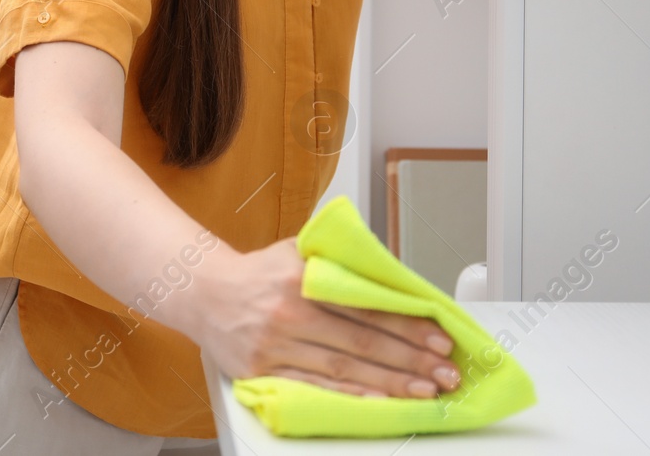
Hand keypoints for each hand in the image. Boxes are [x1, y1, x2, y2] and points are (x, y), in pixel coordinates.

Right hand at [185, 237, 461, 398]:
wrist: (204, 291)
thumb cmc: (259, 272)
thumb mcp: (299, 250)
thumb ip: (341, 260)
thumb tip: (394, 276)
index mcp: (302, 277)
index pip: (366, 305)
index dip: (407, 324)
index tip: (439, 338)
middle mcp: (289, 312)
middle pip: (362, 342)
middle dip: (411, 359)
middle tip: (445, 371)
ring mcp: (276, 345)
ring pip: (344, 368)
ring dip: (390, 382)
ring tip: (425, 390)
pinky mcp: (264, 371)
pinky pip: (315, 386)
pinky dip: (351, 395)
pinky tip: (378, 399)